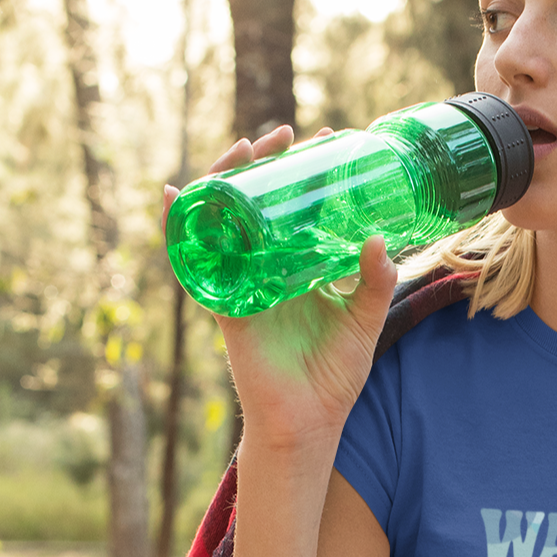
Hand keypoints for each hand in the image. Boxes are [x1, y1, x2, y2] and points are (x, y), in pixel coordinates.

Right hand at [163, 125, 396, 453]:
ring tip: (241, 150)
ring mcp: (242, 284)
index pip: (300, 208)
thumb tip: (379, 238)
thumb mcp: (364, 322)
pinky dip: (182, 227)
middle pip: (257, 204)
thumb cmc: (335, 376)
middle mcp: (268, 270)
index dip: (306, 174)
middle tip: (284, 135)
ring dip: (225, 180)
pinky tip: (176, 196)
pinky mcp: (223, 304)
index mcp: (301, 268)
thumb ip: (375, 283)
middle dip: (265, 165)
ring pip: (224, 220)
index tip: (326, 139)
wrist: (309, 421)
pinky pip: (196, 261)